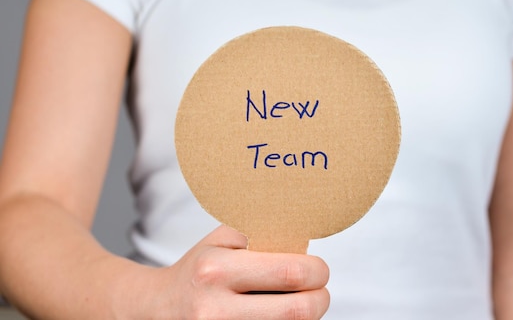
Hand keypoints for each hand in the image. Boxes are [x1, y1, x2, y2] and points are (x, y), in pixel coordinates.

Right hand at [144, 225, 329, 318]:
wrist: (158, 307)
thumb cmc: (199, 269)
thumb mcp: (222, 240)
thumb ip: (261, 235)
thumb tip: (305, 243)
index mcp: (216, 270)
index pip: (289, 273)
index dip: (316, 271)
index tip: (319, 268)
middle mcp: (214, 309)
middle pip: (296, 311)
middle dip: (320, 299)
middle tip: (320, 291)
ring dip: (305, 317)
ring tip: (299, 302)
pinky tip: (278, 315)